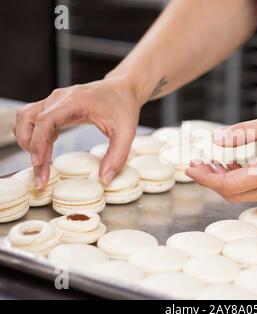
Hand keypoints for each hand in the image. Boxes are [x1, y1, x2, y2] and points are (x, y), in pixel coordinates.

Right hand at [14, 76, 140, 189]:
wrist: (123, 88)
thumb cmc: (124, 107)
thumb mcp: (127, 133)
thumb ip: (117, 156)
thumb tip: (104, 179)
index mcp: (76, 101)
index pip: (46, 120)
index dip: (38, 142)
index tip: (38, 163)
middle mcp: (60, 98)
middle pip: (29, 119)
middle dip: (30, 147)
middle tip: (40, 174)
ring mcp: (54, 100)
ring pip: (26, 118)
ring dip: (28, 140)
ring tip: (42, 163)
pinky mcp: (54, 106)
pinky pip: (34, 120)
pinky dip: (35, 137)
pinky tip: (47, 151)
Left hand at [186, 107, 256, 201]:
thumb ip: (242, 134)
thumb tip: (215, 140)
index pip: (227, 185)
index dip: (205, 178)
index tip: (190, 168)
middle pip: (232, 194)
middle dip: (212, 181)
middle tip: (198, 164)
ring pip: (244, 193)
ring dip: (225, 181)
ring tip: (213, 162)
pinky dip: (241, 180)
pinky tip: (234, 164)